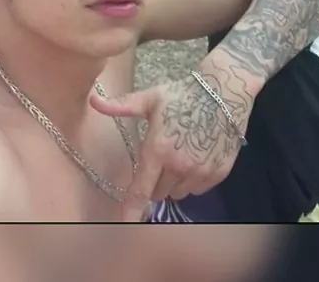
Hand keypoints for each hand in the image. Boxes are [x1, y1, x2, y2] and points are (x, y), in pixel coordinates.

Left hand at [89, 74, 254, 221]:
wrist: (225, 91)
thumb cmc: (183, 94)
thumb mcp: (151, 99)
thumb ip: (121, 106)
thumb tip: (93, 101)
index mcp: (158, 150)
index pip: (141, 190)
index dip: (131, 211)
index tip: (124, 226)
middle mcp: (178, 166)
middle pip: (159, 192)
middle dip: (155, 180)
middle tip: (160, 158)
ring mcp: (200, 171)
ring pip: (179, 192)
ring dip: (174, 181)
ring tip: (180, 155)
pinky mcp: (219, 173)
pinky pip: (198, 189)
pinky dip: (193, 179)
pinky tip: (196, 157)